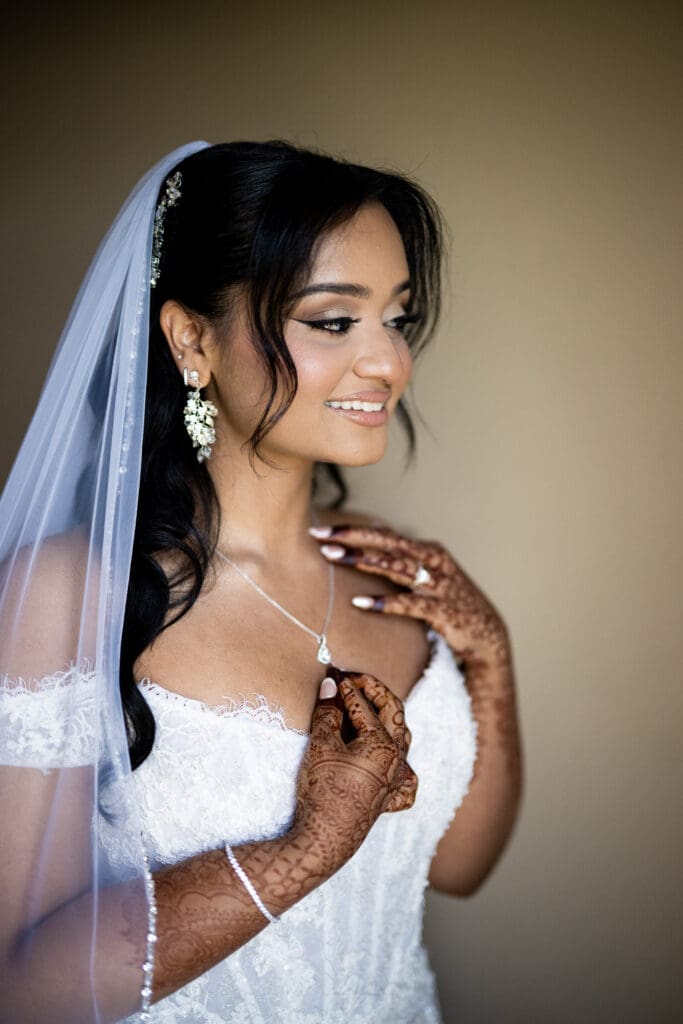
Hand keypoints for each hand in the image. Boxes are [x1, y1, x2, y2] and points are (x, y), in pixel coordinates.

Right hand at [293, 669, 416, 877]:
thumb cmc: (323, 790)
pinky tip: (391, 763)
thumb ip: (328, 712)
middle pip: (395, 715)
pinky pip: (405, 778)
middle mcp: (397, 761)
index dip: (348, 687)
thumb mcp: (321, 745)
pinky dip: (400, 765)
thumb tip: (331, 686)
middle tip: (355, 680)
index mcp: (383, 745)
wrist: (324, 839)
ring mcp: (396, 781)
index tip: (334, 674)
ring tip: (367, 708)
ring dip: (387, 720)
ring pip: (403, 741)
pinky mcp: (389, 800)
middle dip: (377, 692)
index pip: (365, 706)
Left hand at [313, 524, 509, 670]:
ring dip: (364, 560)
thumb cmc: (449, 604)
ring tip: (334, 556)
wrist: (486, 635)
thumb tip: (367, 548)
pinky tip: (361, 603)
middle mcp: (433, 561)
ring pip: (397, 566)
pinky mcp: (443, 610)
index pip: (385, 534)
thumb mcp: (426, 578)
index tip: (321, 529)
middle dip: (353, 537)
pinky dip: (386, 603)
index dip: (353, 530)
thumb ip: (400, 563)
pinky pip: (410, 604)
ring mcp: (439, 585)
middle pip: (388, 543)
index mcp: (427, 550)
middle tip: (321, 534)